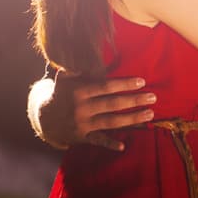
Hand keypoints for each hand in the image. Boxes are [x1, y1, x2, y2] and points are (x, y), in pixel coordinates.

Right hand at [31, 72, 155, 151]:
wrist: (44, 118)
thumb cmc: (62, 94)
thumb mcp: (65, 79)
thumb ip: (75, 68)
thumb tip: (81, 52)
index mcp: (79, 92)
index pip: (106, 87)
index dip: (124, 84)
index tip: (142, 82)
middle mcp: (82, 108)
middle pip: (113, 105)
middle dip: (135, 101)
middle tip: (153, 97)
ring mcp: (83, 124)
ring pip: (111, 122)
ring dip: (132, 119)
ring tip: (149, 114)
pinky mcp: (83, 137)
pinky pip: (98, 141)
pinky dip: (110, 144)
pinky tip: (123, 146)